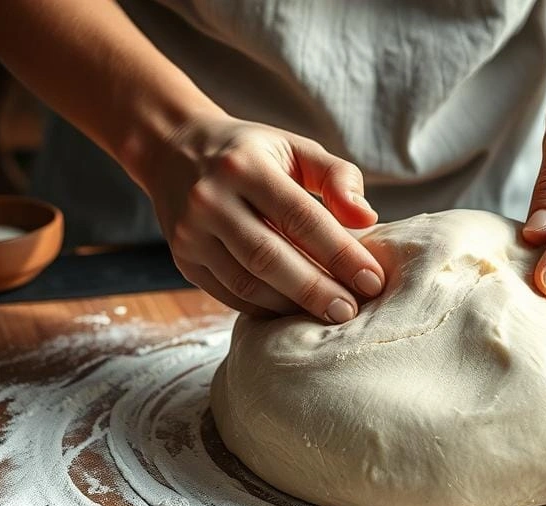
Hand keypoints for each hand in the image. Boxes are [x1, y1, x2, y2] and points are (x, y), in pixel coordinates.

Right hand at [143, 115, 384, 321]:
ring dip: (292, 307)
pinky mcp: (184, 261)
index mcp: (244, 166)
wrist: (173, 150)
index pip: (300, 217)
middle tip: (351, 311)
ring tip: (328, 316)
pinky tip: (295, 314)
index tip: (372, 280)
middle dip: (316, 290)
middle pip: (270, 257)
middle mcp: (210, 200)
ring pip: (247, 283)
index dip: (340, 253)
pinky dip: (266, 310)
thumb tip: (367, 218)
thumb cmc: (250, 153)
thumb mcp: (294, 148)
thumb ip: (337, 176)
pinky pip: (230, 295)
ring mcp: (190, 234)